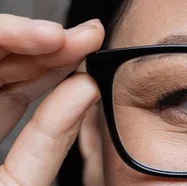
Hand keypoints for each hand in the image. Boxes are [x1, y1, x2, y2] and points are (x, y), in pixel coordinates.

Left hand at [0, 14, 103, 184]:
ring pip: (3, 71)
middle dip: (42, 43)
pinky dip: (43, 80)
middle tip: (87, 37)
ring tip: (88, 47)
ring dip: (50, 57)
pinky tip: (71, 70)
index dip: (10, 36)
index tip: (55, 36)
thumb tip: (86, 90)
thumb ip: (47, 142)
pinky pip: (9, 93)